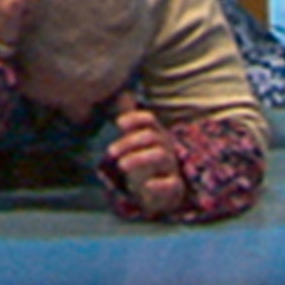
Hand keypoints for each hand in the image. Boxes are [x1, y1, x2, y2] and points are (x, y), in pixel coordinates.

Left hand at [99, 98, 188, 218]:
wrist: (159, 191)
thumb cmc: (145, 160)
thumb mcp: (137, 140)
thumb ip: (131, 119)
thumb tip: (123, 92)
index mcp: (156, 133)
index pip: (149, 119)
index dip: (135, 118)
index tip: (118, 123)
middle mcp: (165, 146)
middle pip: (151, 136)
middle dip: (129, 142)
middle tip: (110, 152)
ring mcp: (171, 166)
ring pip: (160, 155)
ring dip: (138, 158)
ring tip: (120, 165)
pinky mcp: (174, 186)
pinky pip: (172, 183)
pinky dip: (160, 184)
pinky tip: (147, 185)